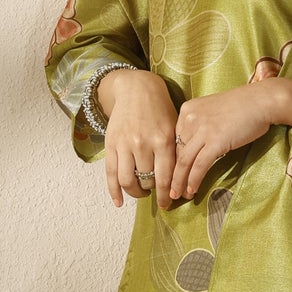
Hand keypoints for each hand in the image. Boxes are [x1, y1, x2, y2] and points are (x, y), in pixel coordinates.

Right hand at [97, 69, 181, 209]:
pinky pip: (110, 174)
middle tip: (158, 195)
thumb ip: (176, 152)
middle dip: (153, 192)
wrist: (136, 89)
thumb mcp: (174, 128)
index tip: (170, 203)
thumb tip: (180, 181)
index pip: (166, 178)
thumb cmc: (160, 110)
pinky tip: (119, 202)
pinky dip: (114, 191)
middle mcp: (143, 144)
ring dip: (136, 193)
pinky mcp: (111, 144)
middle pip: (147, 181)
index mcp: (163, 141)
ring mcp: (125, 145)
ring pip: (128, 181)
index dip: (168, 195)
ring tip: (142, 193)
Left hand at [169, 82, 274, 202]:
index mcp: (188, 110)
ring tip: (178, 195)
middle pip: (176, 151)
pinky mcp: (215, 141)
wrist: (261, 101)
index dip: (173, 159)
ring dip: (180, 181)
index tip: (174, 172)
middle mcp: (190, 118)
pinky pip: (200, 165)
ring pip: (184, 161)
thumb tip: (199, 146)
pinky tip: (192, 190)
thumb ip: (202, 125)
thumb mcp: (213, 111)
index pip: (175, 140)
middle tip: (170, 190)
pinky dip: (194, 179)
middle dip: (172, 173)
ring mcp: (202, 130)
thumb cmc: (243, 106)